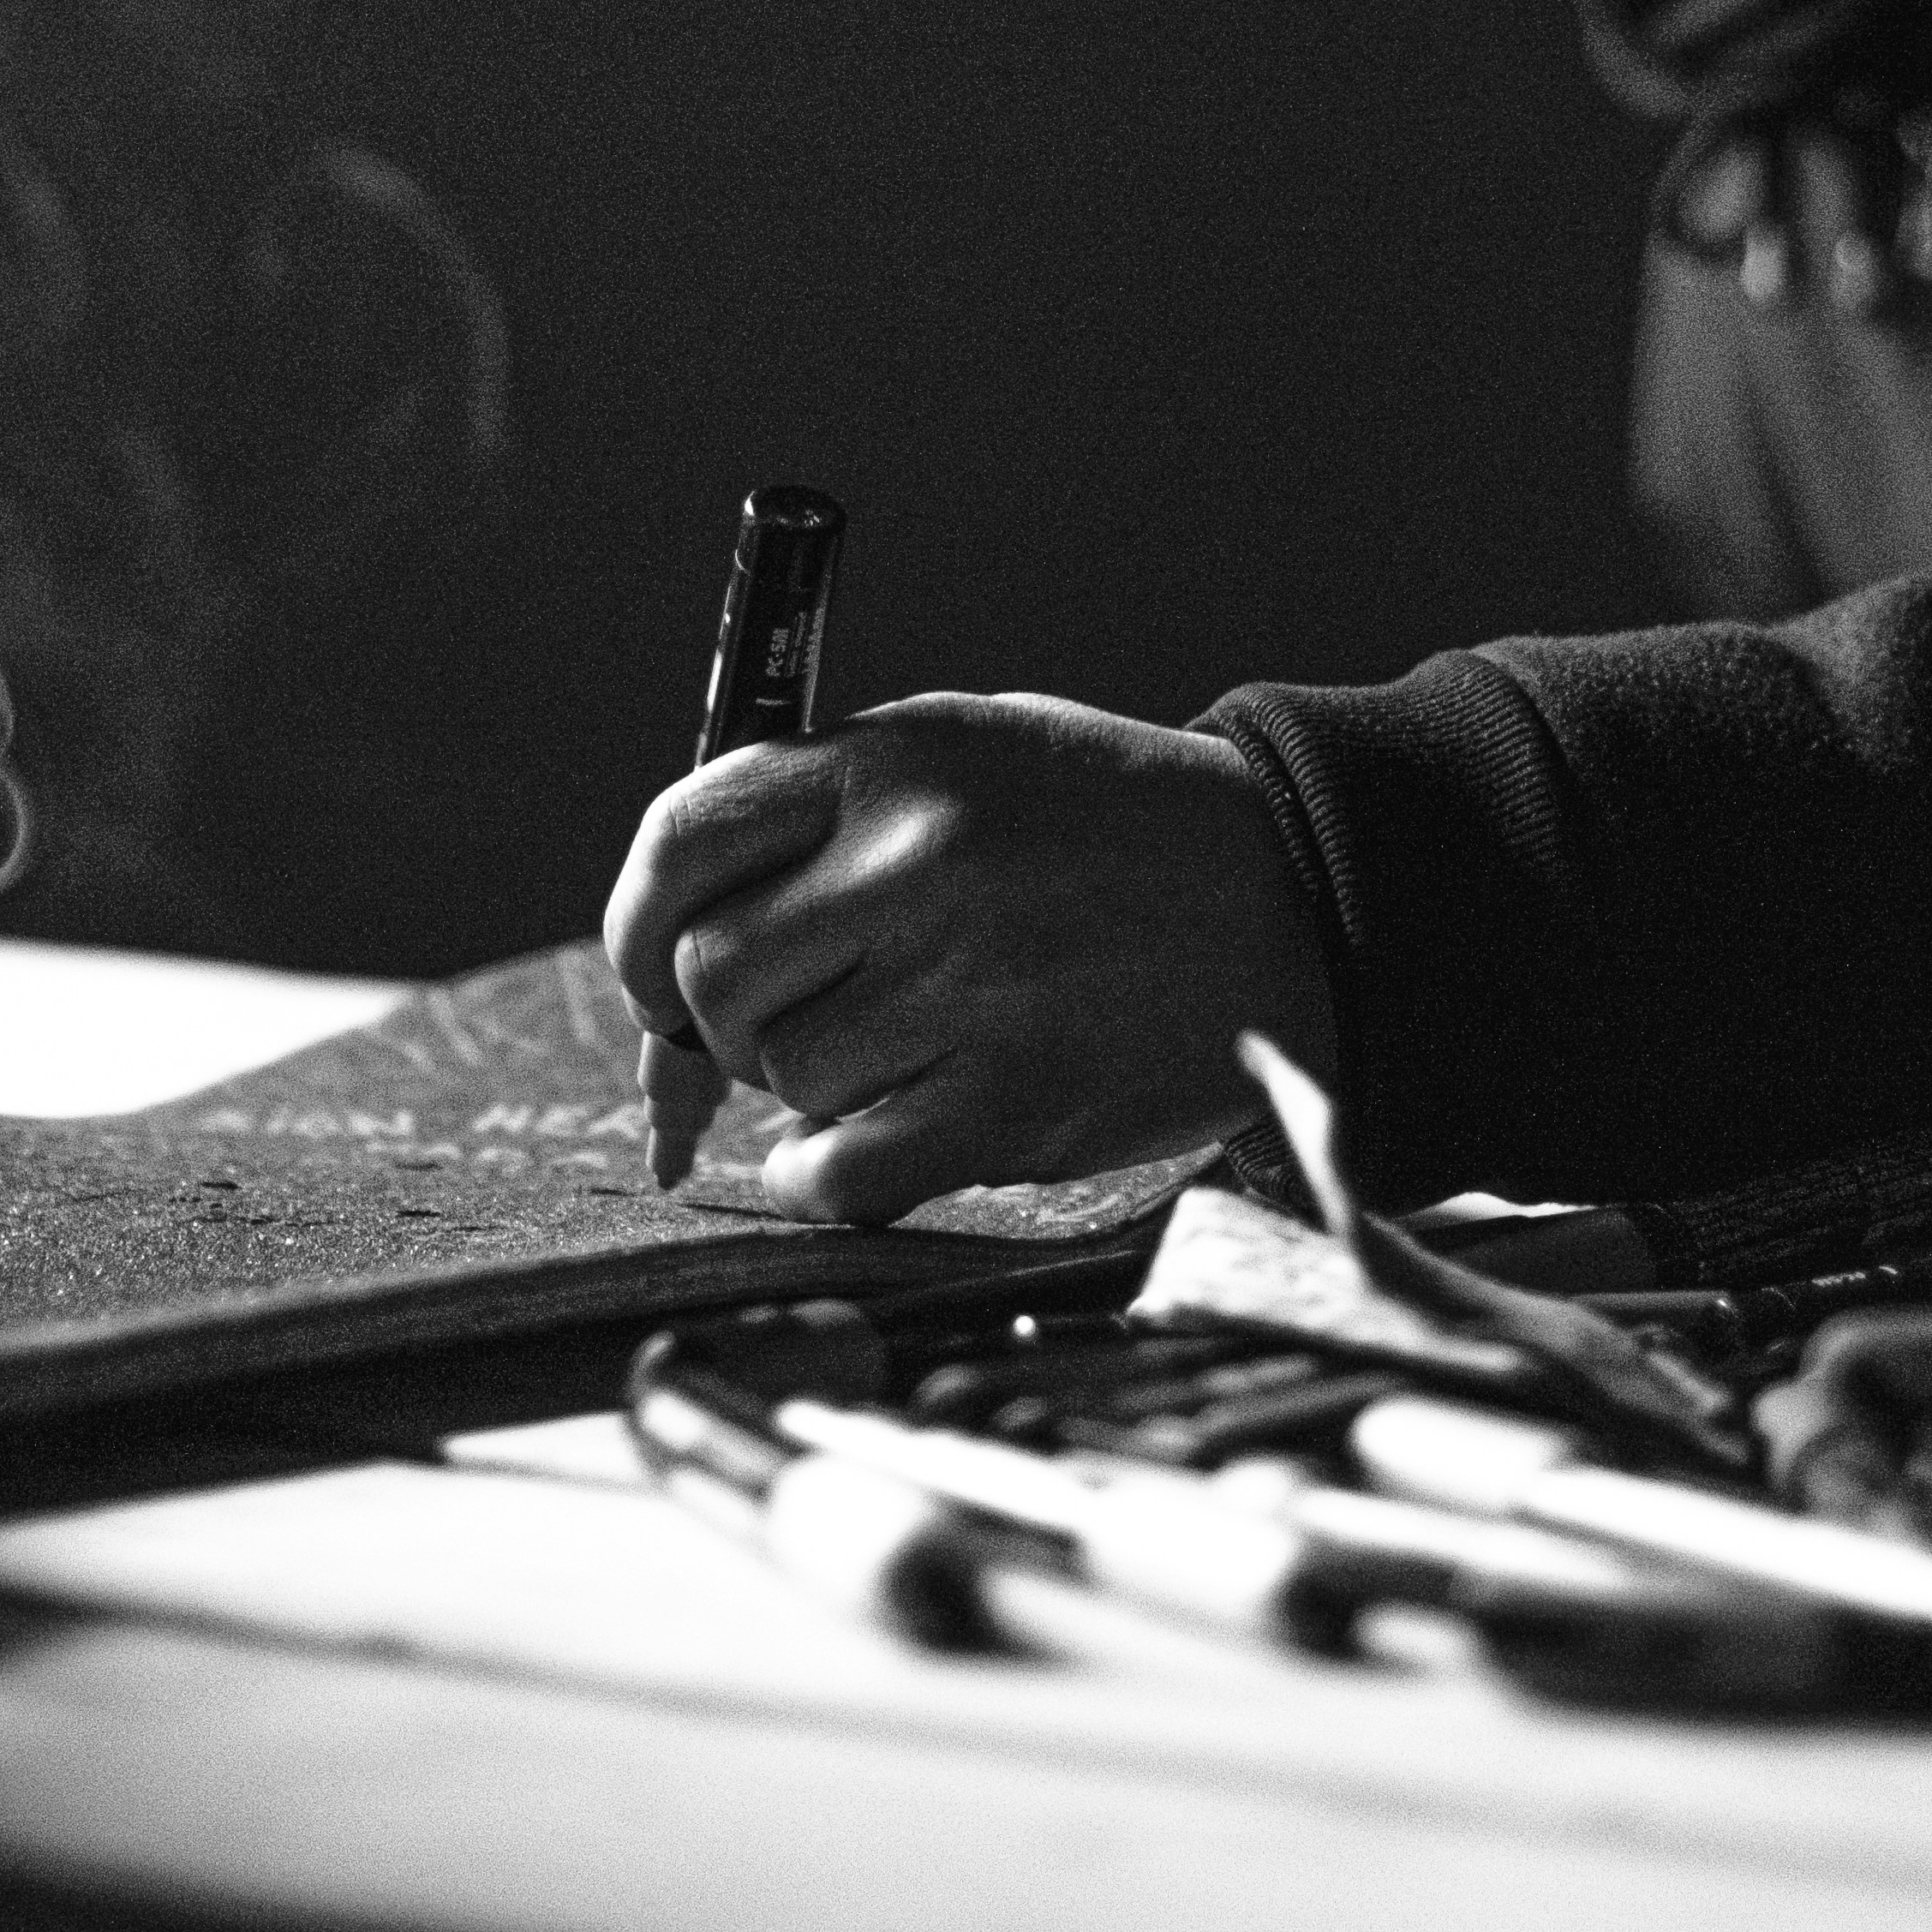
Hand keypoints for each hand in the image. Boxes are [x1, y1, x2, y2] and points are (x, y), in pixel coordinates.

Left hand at [599, 691, 1333, 1224]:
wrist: (1296, 895)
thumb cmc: (1105, 830)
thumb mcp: (968, 753)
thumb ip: (823, 820)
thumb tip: (666, 961)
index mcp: (893, 759)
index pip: (679, 839)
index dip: (636, 924)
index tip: (652, 973)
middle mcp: (918, 860)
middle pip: (711, 975)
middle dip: (728, 1021)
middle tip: (800, 1023)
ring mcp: (970, 983)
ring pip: (784, 1077)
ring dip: (809, 1090)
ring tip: (901, 1054)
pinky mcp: (1019, 1099)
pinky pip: (842, 1173)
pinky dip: (824, 1178)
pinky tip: (866, 1148)